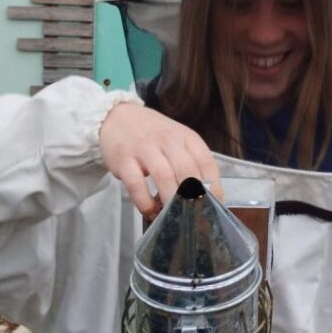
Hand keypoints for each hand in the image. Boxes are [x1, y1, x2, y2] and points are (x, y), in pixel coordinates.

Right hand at [99, 102, 221, 218]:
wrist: (116, 116)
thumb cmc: (153, 134)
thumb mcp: (177, 139)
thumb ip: (190, 161)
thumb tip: (205, 195)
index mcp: (186, 136)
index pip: (206, 162)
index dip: (213, 187)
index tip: (214, 206)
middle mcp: (168, 140)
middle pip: (187, 171)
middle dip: (192, 196)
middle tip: (192, 215)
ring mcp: (145, 148)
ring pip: (164, 177)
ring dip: (170, 201)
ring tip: (172, 216)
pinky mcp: (124, 160)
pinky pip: (136, 184)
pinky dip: (145, 202)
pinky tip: (150, 211)